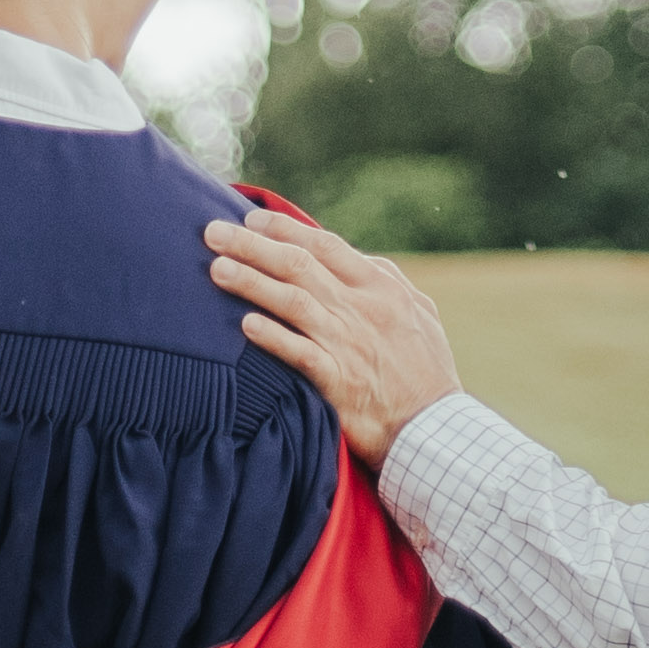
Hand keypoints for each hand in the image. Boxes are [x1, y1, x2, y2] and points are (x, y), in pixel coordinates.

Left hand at [201, 210, 464, 464]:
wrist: (435, 428)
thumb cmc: (428, 371)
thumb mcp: (420, 313)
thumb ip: (388, 281)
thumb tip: (361, 258)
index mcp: (381, 286)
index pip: (325, 245)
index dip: (285, 229)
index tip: (252, 219)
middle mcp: (362, 308)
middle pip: (298, 265)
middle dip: (252, 245)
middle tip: (213, 231)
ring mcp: (349, 343)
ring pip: (292, 301)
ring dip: (250, 282)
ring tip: (216, 269)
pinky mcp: (338, 381)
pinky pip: (298, 353)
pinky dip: (271, 336)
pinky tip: (244, 325)